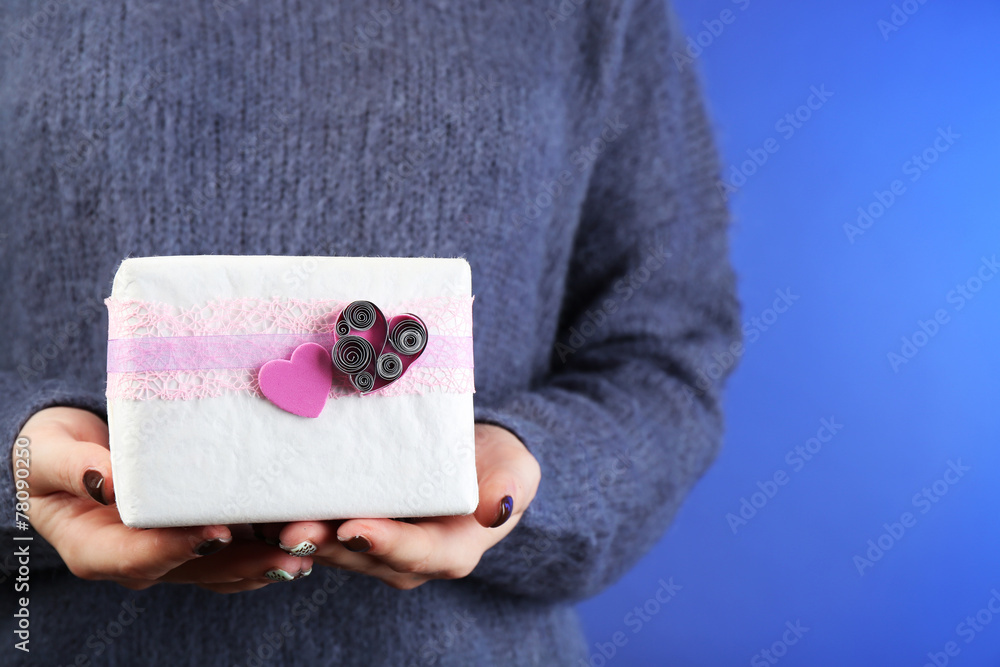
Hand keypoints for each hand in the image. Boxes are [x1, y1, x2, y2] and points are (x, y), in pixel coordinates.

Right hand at [15, 407, 312, 592]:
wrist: (68, 455)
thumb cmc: (52, 452)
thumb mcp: (46, 453)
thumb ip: (74, 467)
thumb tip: (107, 481)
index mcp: (96, 550)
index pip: (139, 556)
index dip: (179, 547)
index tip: (218, 531)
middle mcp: (140, 560)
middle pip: (197, 568)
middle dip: (248, 560)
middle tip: (293, 549)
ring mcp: (172, 554)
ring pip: (225, 567)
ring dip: (270, 558)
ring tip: (311, 545)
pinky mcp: (196, 539)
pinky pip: (236, 553)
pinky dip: (269, 545)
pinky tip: (303, 535)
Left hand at [271, 423, 540, 589]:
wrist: (475, 462)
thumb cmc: (498, 466)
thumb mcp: (516, 470)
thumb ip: (510, 486)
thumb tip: (498, 506)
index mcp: (449, 552)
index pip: (414, 553)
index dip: (382, 543)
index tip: (353, 528)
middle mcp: (406, 560)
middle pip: (360, 555)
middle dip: (324, 541)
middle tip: (289, 524)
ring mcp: (374, 547)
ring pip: (331, 546)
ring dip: (298, 533)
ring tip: (263, 514)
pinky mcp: (350, 529)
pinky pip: (320, 528)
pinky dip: (292, 516)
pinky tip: (262, 502)